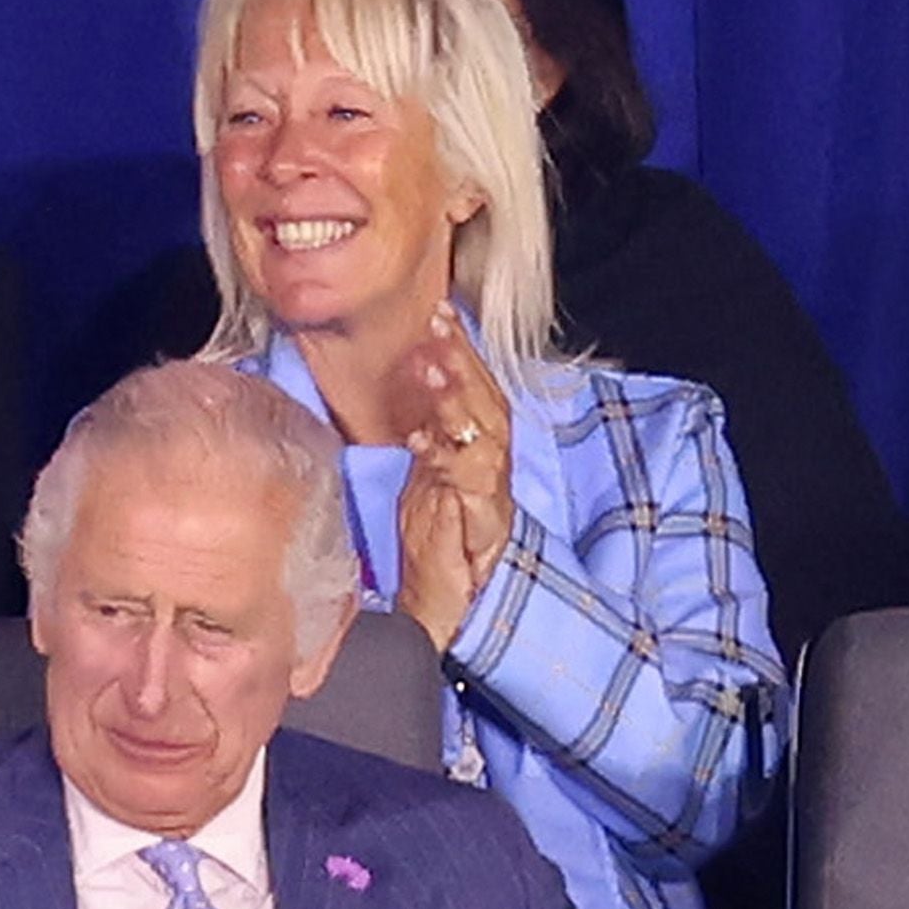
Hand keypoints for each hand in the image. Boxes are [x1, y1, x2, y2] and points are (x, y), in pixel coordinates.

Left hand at [393, 304, 515, 651]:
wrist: (451, 594)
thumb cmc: (438, 532)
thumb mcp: (428, 469)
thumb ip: (429, 426)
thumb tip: (417, 377)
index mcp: (479, 445)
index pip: (476, 387)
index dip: (461, 350)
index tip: (440, 314)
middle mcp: (491, 460)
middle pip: (485, 400)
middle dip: (462, 361)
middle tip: (438, 327)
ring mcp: (488, 488)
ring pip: (482, 433)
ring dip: (457, 399)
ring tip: (433, 370)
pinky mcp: (478, 517)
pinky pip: (466, 480)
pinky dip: (444, 457)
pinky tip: (420, 440)